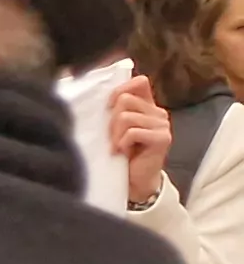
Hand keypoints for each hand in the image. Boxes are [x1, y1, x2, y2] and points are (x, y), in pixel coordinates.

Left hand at [114, 73, 174, 207]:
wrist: (135, 181)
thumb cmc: (123, 153)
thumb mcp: (116, 127)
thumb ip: (116, 109)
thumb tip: (101, 93)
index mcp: (148, 106)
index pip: (139, 82)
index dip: (119, 91)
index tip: (108, 108)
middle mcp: (158, 113)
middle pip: (125, 100)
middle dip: (111, 120)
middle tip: (113, 137)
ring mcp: (163, 125)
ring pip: (126, 117)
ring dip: (115, 134)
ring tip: (118, 146)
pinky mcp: (162, 138)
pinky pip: (132, 132)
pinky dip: (122, 143)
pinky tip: (123, 152)